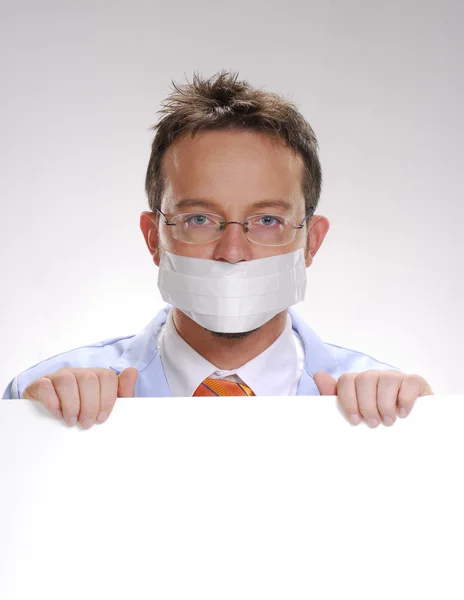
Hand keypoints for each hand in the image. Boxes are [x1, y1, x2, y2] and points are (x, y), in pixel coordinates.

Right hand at [21, 367, 137, 427]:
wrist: (50, 416)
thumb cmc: (83, 410)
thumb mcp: (105, 404)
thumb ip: (122, 392)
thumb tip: (132, 372)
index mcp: (95, 376)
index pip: (107, 377)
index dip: (107, 399)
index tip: (102, 418)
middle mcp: (77, 373)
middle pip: (88, 379)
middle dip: (90, 405)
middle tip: (86, 423)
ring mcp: (58, 376)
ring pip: (67, 380)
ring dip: (71, 405)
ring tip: (72, 421)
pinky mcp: (40, 384)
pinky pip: (46, 386)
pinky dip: (53, 403)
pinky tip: (57, 415)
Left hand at [313, 370, 432, 426]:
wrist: (412, 433)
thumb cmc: (378, 421)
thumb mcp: (356, 413)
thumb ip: (335, 396)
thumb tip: (318, 375)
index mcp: (359, 383)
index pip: (346, 380)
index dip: (348, 400)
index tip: (355, 421)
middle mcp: (376, 376)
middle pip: (365, 379)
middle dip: (367, 405)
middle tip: (373, 424)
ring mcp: (396, 377)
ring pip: (387, 379)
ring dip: (385, 404)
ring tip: (388, 422)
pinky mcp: (416, 382)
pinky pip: (409, 382)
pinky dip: (405, 399)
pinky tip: (403, 414)